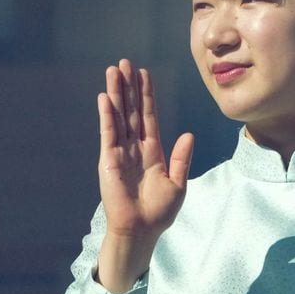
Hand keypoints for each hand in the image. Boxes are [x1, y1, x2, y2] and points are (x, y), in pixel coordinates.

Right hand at [95, 59, 193, 291]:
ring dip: (116, 94)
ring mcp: (120, 152)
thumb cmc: (159, 212)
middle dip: (129, 87)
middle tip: (126, 63)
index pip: (149, 117)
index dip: (147, 96)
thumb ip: (181, 158)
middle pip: (132, 110)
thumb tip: (188, 134)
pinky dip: (108, 115)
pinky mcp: (108, 160)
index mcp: (152, 152)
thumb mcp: (177, 184)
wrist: (141, 230)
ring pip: (119, 116)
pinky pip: (108, 133)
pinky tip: (106, 98)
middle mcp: (134, 148)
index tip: (145, 75)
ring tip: (114, 71)